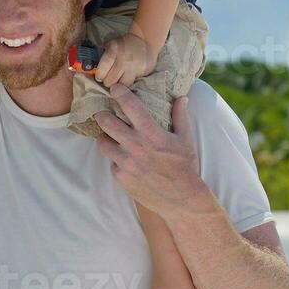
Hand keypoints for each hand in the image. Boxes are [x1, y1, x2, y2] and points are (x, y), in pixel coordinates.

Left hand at [92, 33, 156, 86]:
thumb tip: (89, 66)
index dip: (99, 76)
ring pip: (124, 85)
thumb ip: (101, 54)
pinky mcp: (144, 71)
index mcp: (113, 51)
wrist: (144, 39)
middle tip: (108, 81)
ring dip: (119, 85)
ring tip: (118, 81)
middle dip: (108, 82)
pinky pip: (134, 82)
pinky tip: (128, 76)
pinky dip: (129, 81)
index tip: (99, 78)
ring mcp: (135, 67)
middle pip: (112, 80)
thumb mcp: (110, 44)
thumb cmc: (123, 44)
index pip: (102, 70)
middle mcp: (124, 60)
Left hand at [93, 89, 206, 218]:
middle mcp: (135, 146)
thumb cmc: (185, 167)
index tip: (115, 88)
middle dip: (102, 114)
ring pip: (103, 142)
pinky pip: (111, 162)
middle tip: (104, 112)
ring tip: (112, 136)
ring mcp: (126, 163)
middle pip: (105, 122)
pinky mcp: (120, 177)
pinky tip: (125, 159)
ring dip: (105, 137)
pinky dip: (116, 159)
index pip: (129, 105)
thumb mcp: (186, 139)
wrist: (182, 200)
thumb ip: (180, 116)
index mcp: (151, 133)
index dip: (119, 93)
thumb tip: (182, 97)